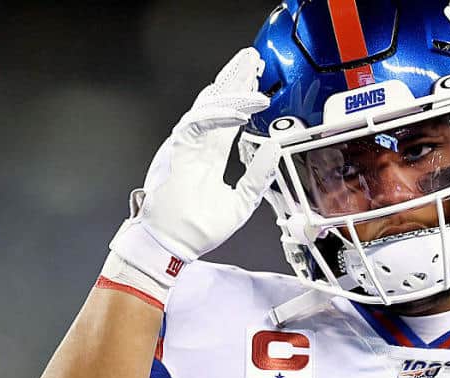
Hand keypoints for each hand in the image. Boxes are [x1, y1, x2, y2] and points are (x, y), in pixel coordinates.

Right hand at [108, 47, 280, 288]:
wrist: (175, 246)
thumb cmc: (199, 229)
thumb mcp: (242, 201)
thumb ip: (257, 175)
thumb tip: (273, 150)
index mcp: (209, 156)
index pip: (228, 119)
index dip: (242, 99)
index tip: (257, 83)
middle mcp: (197, 146)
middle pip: (217, 104)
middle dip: (234, 79)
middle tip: (251, 59)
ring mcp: (186, 147)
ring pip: (208, 107)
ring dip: (230, 90)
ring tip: (251, 76)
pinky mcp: (177, 151)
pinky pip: (198, 123)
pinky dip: (219, 114)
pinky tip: (239, 111)